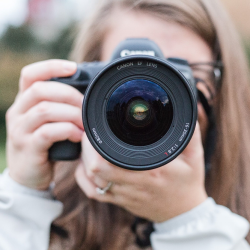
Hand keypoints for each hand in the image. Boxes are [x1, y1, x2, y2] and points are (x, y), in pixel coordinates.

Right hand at [6, 60, 83, 189]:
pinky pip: (48, 132)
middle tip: (86, 107)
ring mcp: (20, 130)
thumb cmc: (45, 144)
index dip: (51, 67)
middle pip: (41, 90)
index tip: (74, 67)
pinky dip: (67, 131)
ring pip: (45, 110)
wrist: (28, 175)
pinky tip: (79, 136)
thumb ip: (59, 107)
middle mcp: (18, 112)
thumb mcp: (47, 122)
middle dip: (69, 95)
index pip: (30, 74)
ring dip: (71, 114)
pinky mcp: (28, 147)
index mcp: (24, 102)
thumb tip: (87, 94)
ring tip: (85, 123)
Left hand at [75, 123, 206, 221]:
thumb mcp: (194, 156)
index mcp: (150, 172)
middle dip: (86, 149)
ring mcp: (124, 195)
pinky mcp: (120, 202)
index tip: (96, 127)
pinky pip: (93, 193)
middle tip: (90, 134)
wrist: (184, 213)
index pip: (109, 159)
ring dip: (84, 161)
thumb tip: (184, 112)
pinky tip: (86, 166)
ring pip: (91, 180)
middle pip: (95, 168)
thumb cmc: (188, 182)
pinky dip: (84, 179)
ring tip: (89, 146)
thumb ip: (190, 134)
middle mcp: (133, 184)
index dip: (96, 143)